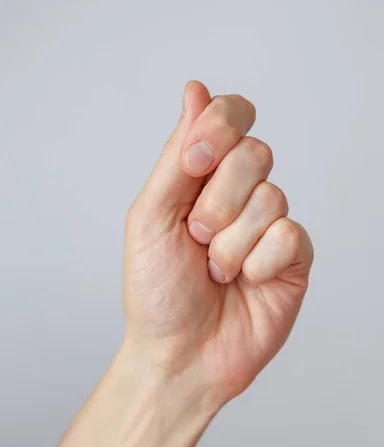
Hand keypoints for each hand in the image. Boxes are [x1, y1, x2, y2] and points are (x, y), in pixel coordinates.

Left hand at [123, 81, 312, 409]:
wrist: (180, 354)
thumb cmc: (157, 290)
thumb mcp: (151, 216)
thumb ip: (175, 155)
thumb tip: (195, 91)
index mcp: (202, 177)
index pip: (231, 116)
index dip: (219, 128)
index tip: (193, 164)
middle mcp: (239, 194)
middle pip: (255, 153)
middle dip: (216, 202)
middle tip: (196, 238)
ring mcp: (269, 224)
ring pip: (271, 198)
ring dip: (231, 243)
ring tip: (215, 271)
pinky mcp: (294, 257)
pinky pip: (289, 236)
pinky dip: (258, 263)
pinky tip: (245, 282)